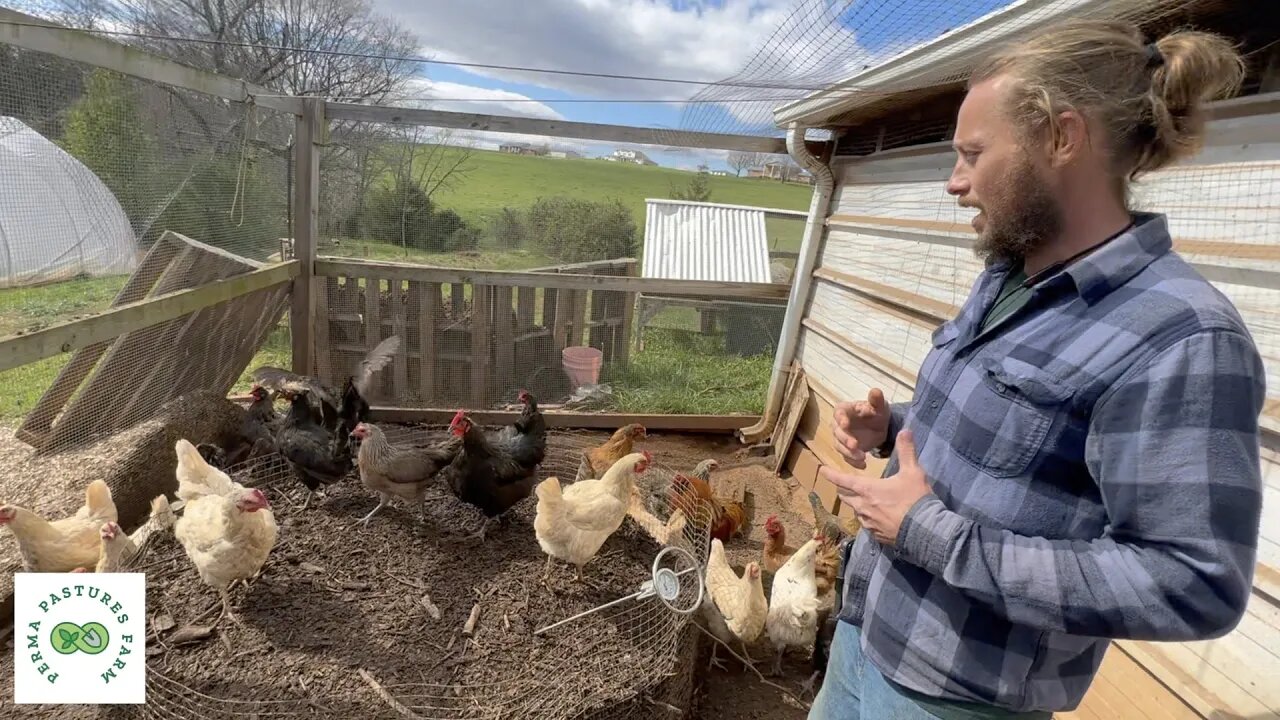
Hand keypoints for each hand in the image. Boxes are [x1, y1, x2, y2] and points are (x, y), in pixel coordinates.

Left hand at [819, 430, 931, 545]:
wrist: (925, 531)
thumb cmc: (916, 499)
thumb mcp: (913, 472)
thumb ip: (907, 451)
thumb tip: (905, 430)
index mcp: (867, 490)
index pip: (844, 480)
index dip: (831, 474)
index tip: (822, 470)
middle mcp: (863, 507)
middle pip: (845, 496)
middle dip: (844, 489)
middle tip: (845, 484)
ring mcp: (868, 523)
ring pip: (856, 511)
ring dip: (857, 504)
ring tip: (865, 500)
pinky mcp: (876, 536)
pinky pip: (867, 525)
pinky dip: (869, 518)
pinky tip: (879, 518)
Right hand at [831, 388, 890, 469]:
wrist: (880, 428)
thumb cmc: (877, 413)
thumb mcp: (880, 406)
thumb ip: (877, 400)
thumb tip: (875, 391)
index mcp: (844, 410)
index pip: (839, 413)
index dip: (841, 419)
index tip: (845, 424)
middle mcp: (838, 424)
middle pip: (837, 432)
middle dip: (845, 439)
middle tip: (854, 445)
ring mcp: (841, 438)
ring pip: (840, 446)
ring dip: (849, 453)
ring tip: (862, 457)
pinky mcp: (846, 450)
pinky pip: (847, 457)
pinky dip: (853, 462)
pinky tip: (863, 465)